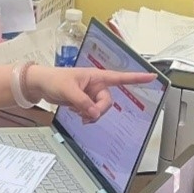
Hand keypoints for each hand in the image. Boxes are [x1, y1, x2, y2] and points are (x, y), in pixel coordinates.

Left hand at [31, 66, 157, 122]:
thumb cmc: (54, 80)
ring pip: (100, 110)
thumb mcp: (68, 90)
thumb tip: (94, 113)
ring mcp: (91, 94)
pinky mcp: (85, 102)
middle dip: (98, 110)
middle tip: (85, 114)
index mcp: (96, 76)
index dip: (136, 78)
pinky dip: (86, 116)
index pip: (120, 77)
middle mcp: (96, 85)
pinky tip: (75, 112)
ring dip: (90, 115)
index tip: (152, 77)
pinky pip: (92, 113)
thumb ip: (83, 102)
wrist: (41, 85)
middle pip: (107, 102)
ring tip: (77, 112)